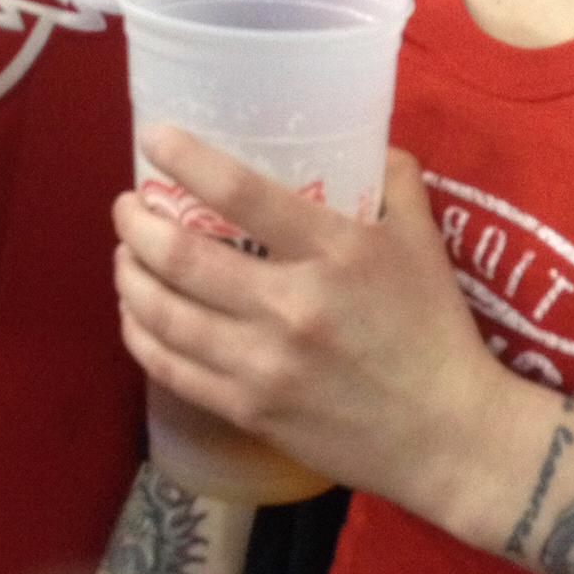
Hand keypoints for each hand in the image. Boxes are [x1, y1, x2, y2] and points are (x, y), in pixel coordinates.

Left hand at [113, 127, 505, 518]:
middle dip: (137, 224)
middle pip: (183, 257)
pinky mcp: (249, 411)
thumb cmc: (435, 328)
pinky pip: (172, 370)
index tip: (154, 137)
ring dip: (130, 277)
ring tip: (124, 254)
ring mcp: (264, 365)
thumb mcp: (422, 239)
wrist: (449, 436)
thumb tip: (362, 136)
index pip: (241, 194)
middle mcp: (290, 306)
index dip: (187, 159)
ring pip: (165, 315)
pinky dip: (141, 335)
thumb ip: (392, 178)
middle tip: (127, 205)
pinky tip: (135, 315)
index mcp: (333, 251)